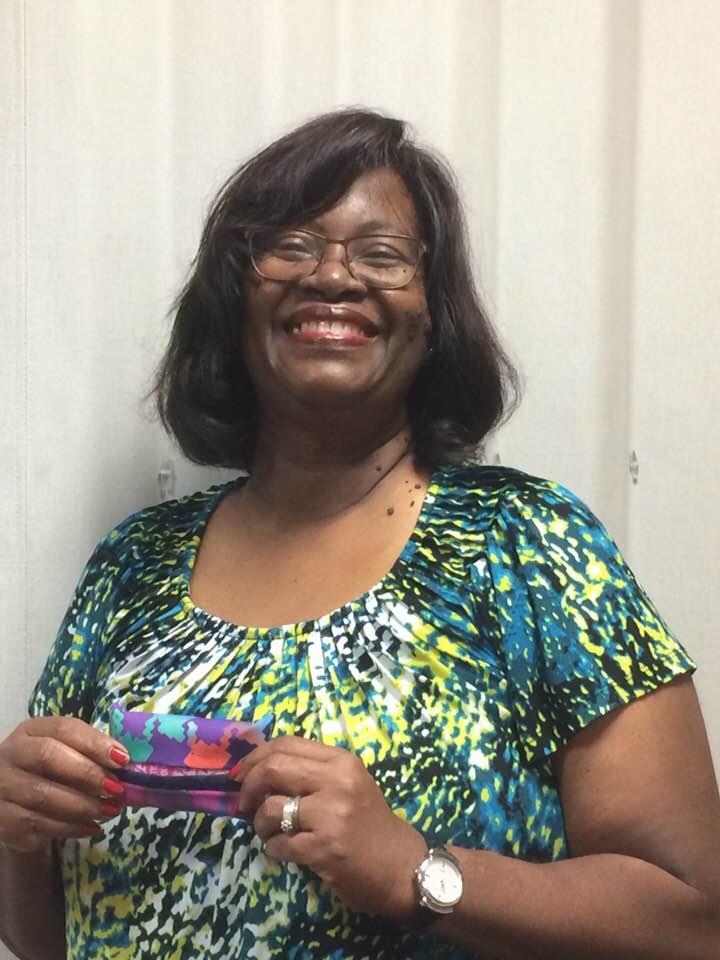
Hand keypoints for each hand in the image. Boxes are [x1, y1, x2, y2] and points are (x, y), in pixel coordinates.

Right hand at [0, 716, 128, 851]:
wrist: (7, 800)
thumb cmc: (45, 771)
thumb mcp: (62, 751)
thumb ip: (88, 751)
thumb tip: (123, 761)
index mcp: (30, 731)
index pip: (63, 728)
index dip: (94, 743)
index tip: (122, 759)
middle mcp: (10, 755)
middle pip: (48, 757)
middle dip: (88, 774)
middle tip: (116, 789)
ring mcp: (2, 788)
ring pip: (43, 795)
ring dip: (83, 805)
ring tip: (110, 810)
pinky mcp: (2, 820)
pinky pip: (37, 825)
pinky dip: (69, 828)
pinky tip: (91, 827)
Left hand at [233, 736, 426, 921]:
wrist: (402, 867)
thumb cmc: (370, 824)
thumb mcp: (348, 784)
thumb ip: (312, 772)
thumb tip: (259, 770)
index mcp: (341, 761)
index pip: (286, 744)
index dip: (255, 757)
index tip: (240, 774)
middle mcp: (337, 781)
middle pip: (273, 769)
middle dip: (248, 787)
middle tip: (244, 804)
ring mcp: (331, 814)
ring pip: (270, 809)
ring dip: (259, 824)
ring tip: (269, 833)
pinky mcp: (324, 847)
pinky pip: (279, 844)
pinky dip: (274, 849)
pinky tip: (286, 851)